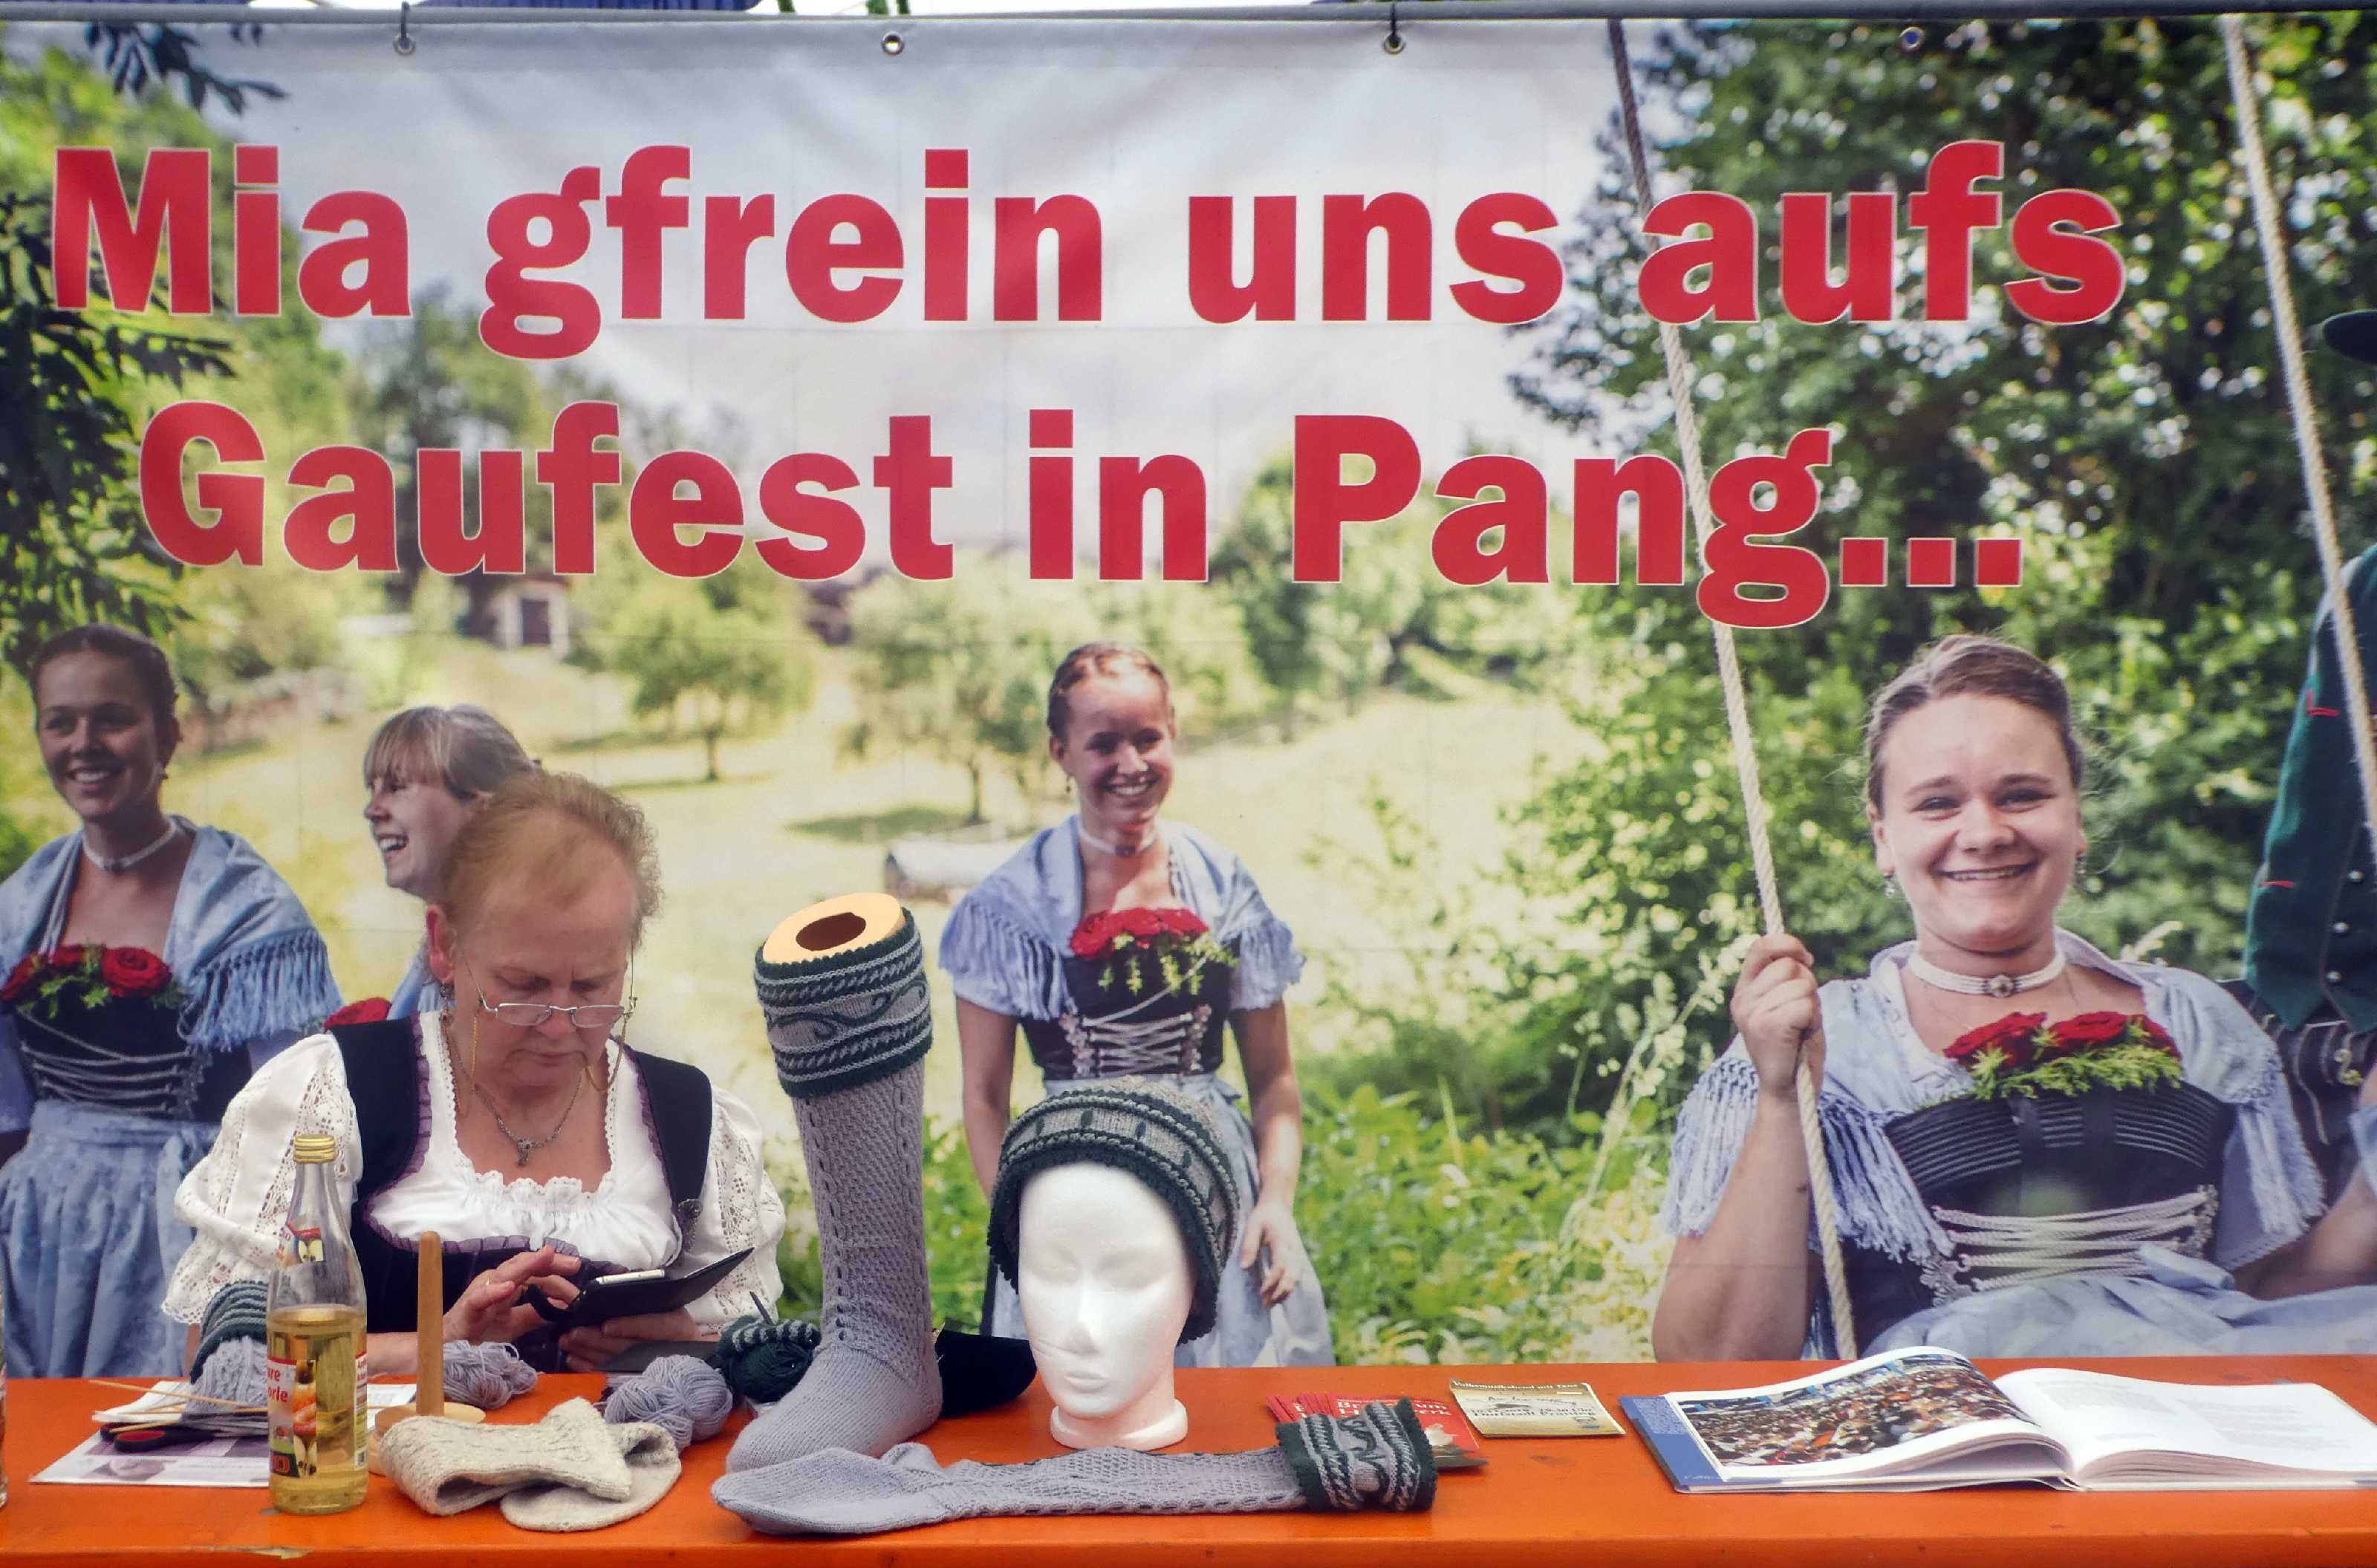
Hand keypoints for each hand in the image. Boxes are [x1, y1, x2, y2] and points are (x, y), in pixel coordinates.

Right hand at [440, 1244, 580, 1345]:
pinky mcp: (467, 1308)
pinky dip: (494, 1292)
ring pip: (506, 1273)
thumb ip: (537, 1313)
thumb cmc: (479, 1331)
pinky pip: (480, 1298)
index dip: (559, 1278)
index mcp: (508, 1284)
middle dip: (550, 1262)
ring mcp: (481, 1292)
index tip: (579, 1290)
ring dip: (527, 1264)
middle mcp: (495, 1281)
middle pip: (526, 1266)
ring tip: (546, 1256)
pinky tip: (509, 1288)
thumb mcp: (514, 1323)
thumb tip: (564, 1306)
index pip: (537, 1274)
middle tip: (575, 1263)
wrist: (446, 1349)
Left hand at [559, 1308, 713, 1371]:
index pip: (653, 1326)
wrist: (692, 1359)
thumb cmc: (676, 1327)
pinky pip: (608, 1376)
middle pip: (626, 1347)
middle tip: (573, 1332)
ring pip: (614, 1362)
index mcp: (675, 1326)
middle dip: (597, 1340)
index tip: (606, 1326)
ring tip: (567, 1342)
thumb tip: (623, 1284)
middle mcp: (663, 1349)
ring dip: (587, 1353)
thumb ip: (651, 1298)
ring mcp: (647, 1367)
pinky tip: (573, 1360)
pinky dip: (589, 1368)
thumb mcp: (673, 1307)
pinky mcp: (633, 1379)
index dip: (629, 1326)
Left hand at [1239, 1198, 1309, 1307]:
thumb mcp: (1252, 1225)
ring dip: (1284, 1293)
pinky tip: (1277, 1295)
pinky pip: (1295, 1276)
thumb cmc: (1264, 1216)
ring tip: (1269, 1304)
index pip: (1280, 1265)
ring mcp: (1297, 1254)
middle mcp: (1293, 1249)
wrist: (1279, 1205)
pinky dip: (1288, 1287)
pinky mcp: (1297, 1257)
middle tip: (1265, 1305)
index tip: (1261, 1292)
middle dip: (1279, 1292)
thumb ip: (1249, 1246)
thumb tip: (1244, 1267)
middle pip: (1292, 1276)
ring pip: (1296, 1278)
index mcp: (1283, 1241)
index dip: (1272, 1281)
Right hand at [1730, 933, 1823, 1100]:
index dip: (1787, 944)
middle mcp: (1743, 999)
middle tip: (1801, 1016)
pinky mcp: (1767, 1026)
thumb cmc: (1795, 1047)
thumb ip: (1788, 980)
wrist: (1789, 1093)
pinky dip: (1813, 1019)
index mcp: (1744, 991)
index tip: (1806, 958)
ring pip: (1801, 984)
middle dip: (1807, 986)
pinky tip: (1802, 1036)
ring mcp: (1752, 1013)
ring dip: (1812, 1005)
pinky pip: (1805, 1004)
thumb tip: (1799, 955)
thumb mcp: (1787, 1005)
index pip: (1761, 946)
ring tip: (1801, 1028)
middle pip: (1789, 965)